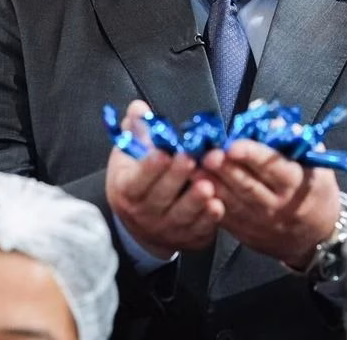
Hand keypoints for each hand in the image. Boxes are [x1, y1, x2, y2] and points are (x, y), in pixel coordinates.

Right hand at [105, 100, 223, 257]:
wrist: (141, 223)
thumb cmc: (137, 181)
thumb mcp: (129, 155)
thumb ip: (136, 130)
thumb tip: (139, 108)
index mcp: (128, 190)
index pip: (135, 180)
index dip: (149, 167)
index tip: (162, 153)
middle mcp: (145, 213)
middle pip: (161, 196)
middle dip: (177, 177)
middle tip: (190, 159)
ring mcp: (167, 228)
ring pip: (182, 215)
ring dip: (195, 200)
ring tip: (207, 185)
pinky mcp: (188, 237)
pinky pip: (200, 229)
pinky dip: (209, 219)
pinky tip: (219, 205)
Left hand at [201, 140, 341, 268]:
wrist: (315, 238)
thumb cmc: (315, 193)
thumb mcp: (316, 165)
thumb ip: (294, 141)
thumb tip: (272, 121)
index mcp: (295, 183)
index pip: (272, 167)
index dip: (251, 155)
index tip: (233, 145)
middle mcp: (276, 204)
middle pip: (247, 185)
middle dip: (225, 168)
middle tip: (208, 153)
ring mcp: (258, 221)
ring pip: (232, 201)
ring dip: (211, 183)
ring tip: (196, 166)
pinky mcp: (245, 232)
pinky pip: (224, 215)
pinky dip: (209, 200)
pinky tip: (196, 186)